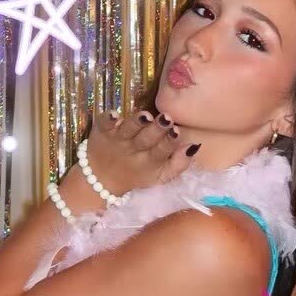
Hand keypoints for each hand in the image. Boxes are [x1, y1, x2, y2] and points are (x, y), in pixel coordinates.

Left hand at [84, 109, 200, 196]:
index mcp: (150, 162)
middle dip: (156, 130)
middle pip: (146, 140)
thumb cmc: (137, 173)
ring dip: (137, 123)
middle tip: (165, 119)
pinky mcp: (102, 132)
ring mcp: (118, 141)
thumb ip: (179, 164)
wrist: (101, 180)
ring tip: (146, 116)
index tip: (177, 132)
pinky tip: (114, 114)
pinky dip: (108, 119)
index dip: (169, 142)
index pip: (162, 152)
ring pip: (128, 130)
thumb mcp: (160, 175)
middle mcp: (134, 151)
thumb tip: (194, 146)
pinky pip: (104, 124)